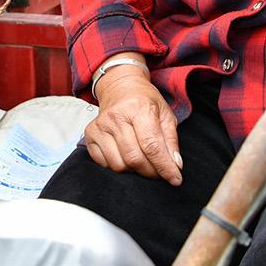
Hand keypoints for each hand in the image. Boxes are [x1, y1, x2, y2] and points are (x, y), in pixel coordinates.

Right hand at [85, 63, 182, 184]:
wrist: (120, 87)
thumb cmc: (145, 101)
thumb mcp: (165, 114)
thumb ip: (171, 140)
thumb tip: (175, 166)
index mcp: (139, 108)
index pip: (151, 145)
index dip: (164, 166)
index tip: (175, 179)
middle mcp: (117, 116)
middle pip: (134, 158)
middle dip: (150, 172)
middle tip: (159, 171)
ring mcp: (101, 125)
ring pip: (119, 165)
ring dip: (134, 171)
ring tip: (142, 161)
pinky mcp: (90, 134)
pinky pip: (104, 164)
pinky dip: (117, 166)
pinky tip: (125, 156)